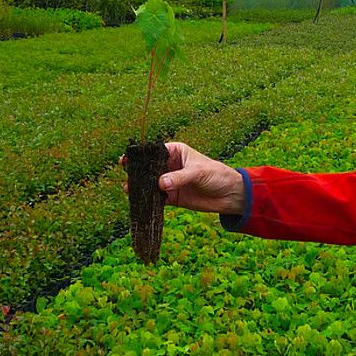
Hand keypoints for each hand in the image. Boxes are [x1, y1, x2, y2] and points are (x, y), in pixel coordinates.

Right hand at [122, 141, 245, 215]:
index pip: (153, 152)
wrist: (230, 195)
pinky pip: (157, 198)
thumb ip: (179, 177)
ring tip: (129, 190)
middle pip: (148, 168)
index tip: (126, 159)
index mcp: (175, 152)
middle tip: (125, 177)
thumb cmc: (217, 175)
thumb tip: (160, 183)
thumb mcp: (198, 172)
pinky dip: (149, 201)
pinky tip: (140, 203)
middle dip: (136, 172)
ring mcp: (170, 182)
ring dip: (140, 188)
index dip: (139, 155)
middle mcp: (170, 166)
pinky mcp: (172, 197)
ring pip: (150, 184)